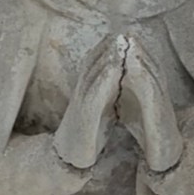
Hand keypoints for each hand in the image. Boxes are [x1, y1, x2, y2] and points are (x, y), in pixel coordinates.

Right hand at [53, 34, 126, 169]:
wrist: (68, 161)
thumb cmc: (86, 136)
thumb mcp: (98, 111)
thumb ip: (104, 94)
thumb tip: (115, 78)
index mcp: (86, 92)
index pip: (95, 65)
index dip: (107, 49)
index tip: (124, 36)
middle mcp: (81, 95)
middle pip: (92, 65)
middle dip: (108, 48)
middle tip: (124, 33)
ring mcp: (80, 106)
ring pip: (92, 77)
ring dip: (107, 59)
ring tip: (121, 44)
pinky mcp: (81, 120)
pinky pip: (92, 96)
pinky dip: (103, 81)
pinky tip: (114, 71)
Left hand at [119, 38, 183, 173]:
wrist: (164, 161)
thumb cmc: (150, 135)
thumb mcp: (134, 109)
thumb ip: (129, 92)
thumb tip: (120, 78)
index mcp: (152, 93)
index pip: (144, 67)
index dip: (134, 51)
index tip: (119, 37)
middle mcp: (160, 95)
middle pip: (150, 65)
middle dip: (138, 48)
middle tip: (125, 32)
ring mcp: (163, 105)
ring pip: (152, 75)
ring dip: (141, 57)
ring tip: (129, 42)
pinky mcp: (162, 116)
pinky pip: (152, 92)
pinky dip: (144, 77)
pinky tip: (134, 66)